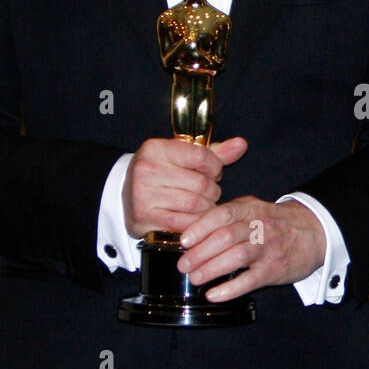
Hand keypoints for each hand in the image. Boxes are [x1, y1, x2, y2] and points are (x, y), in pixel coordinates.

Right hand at [123, 136, 246, 237]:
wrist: (126, 197)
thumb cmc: (162, 175)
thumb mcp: (183, 158)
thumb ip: (215, 153)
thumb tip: (241, 144)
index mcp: (156, 148)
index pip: (201, 156)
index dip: (215, 167)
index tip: (213, 173)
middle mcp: (147, 169)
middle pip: (201, 183)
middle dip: (211, 190)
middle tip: (206, 193)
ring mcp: (143, 194)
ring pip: (196, 204)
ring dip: (205, 208)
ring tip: (201, 205)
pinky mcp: (144, 217)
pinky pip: (184, 223)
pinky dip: (195, 223)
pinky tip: (193, 218)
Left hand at [177, 197, 326, 298]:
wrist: (315, 231)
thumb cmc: (275, 223)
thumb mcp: (253, 210)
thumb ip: (227, 218)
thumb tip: (191, 231)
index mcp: (249, 209)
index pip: (221, 215)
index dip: (200, 228)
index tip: (184, 240)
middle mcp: (259, 226)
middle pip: (225, 237)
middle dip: (200, 253)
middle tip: (183, 265)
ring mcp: (268, 249)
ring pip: (236, 257)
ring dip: (211, 268)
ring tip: (196, 278)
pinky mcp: (274, 270)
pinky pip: (250, 280)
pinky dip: (230, 289)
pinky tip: (214, 295)